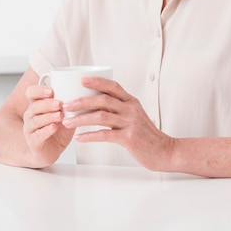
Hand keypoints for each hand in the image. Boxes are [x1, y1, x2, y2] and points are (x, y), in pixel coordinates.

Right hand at [23, 83, 75, 166]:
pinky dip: (46, 130)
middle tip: (59, 103)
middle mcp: (31, 115)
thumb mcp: (66, 114)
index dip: (39, 90)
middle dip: (47, 104)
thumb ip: (70, 104)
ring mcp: (30, 129)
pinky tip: (54, 127)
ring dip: (49, 116)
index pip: (31, 93)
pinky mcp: (33, 142)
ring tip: (60, 115)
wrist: (50, 152)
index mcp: (37, 104)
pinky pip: (38, 135)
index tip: (51, 90)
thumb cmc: (58, 130)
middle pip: (34, 106)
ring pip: (36, 120)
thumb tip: (84, 91)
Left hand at [61, 78, 175, 170]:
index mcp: (132, 101)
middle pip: (103, 99)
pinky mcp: (129, 138)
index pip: (113, 86)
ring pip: (101, 116)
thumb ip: (120, 109)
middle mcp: (131, 109)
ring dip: (81, 118)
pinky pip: (105, 135)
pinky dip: (90, 135)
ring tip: (67, 122)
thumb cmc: (146, 135)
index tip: (82, 80)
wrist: (164, 151)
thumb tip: (98, 105)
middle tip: (67, 105)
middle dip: (82, 101)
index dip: (97, 81)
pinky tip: (79, 138)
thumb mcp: (135, 116)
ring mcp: (130, 123)